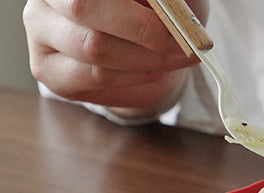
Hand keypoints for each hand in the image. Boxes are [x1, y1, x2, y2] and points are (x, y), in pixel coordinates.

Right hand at [23, 0, 208, 118]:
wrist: (137, 49)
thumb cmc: (149, 12)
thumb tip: (173, 4)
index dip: (136, 9)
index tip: (175, 16)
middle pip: (84, 7)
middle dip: (144, 29)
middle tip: (184, 44)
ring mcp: (40, 32)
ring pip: (95, 47)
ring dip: (147, 58)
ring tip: (176, 58)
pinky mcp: (48, 70)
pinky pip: (98, 76)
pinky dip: (136, 76)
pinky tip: (156, 70)